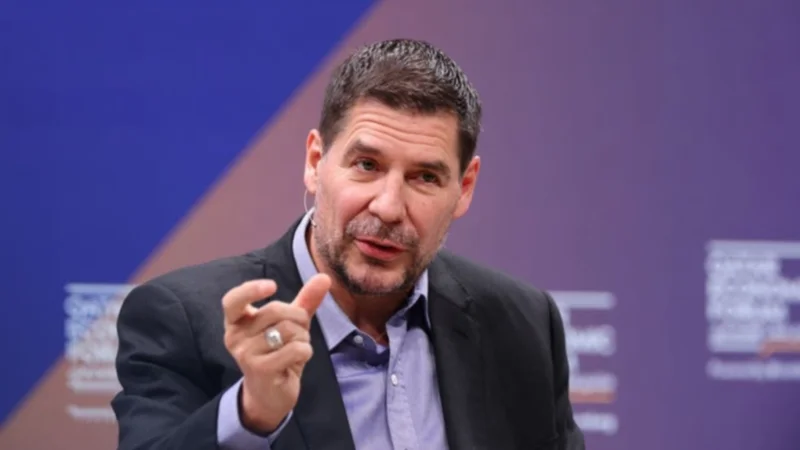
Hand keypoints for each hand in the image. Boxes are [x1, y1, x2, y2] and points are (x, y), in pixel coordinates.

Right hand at [222, 273, 330, 432]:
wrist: (271, 394)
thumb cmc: (278, 353)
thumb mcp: (290, 324)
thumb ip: (305, 301)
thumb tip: (324, 277)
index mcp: (236, 321)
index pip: (233, 300)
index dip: (251, 289)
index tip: (272, 285)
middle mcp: (235, 336)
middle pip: (275, 310)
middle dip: (298, 318)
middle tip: (298, 333)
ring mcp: (245, 354)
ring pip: (288, 330)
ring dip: (303, 338)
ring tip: (295, 349)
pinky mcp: (260, 370)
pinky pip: (295, 349)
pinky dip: (306, 352)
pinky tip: (297, 360)